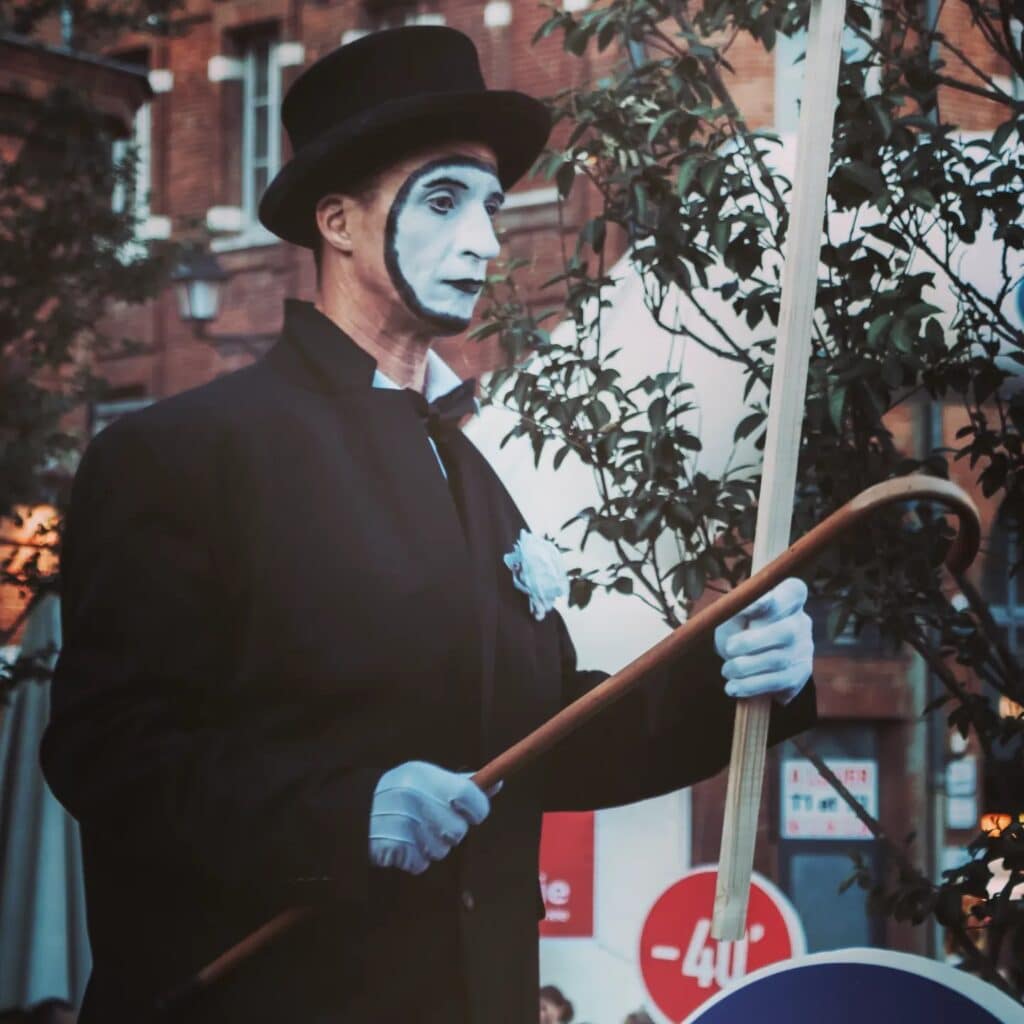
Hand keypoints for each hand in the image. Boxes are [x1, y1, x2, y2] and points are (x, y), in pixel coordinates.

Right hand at [368, 761, 492, 874]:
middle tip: (432, 819)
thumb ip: (462, 783)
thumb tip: (498, 784)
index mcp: (430, 778)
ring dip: (432, 845)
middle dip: (450, 830)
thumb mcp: (427, 775)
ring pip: (441, 851)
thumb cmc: (400, 788)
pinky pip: (421, 864)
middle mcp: (420, 801)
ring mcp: (407, 827)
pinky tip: (403, 842)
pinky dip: (415, 858)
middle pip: (459, 832)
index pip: (473, 800)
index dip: (475, 809)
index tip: (467, 811)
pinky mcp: (395, 850)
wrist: (356, 807)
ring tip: (414, 829)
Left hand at [714, 577, 812, 705]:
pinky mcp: (799, 674)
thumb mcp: (734, 613)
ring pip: (778, 660)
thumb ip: (739, 608)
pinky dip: (751, 686)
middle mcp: (801, 623)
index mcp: (788, 599)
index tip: (755, 603)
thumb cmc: (738, 627)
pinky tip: (734, 687)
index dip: (778, 598)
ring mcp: (804, 650)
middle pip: (785, 632)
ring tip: (727, 670)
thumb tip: (748, 606)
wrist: (744, 657)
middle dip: (751, 643)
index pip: (795, 591)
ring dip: (746, 668)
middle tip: (728, 648)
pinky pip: (777, 683)